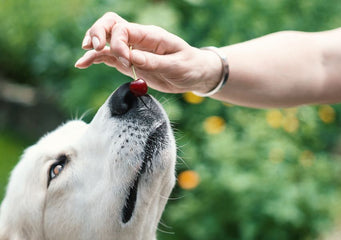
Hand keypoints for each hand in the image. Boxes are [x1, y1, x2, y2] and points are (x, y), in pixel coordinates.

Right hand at [75, 12, 220, 93]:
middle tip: (94, 48)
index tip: (127, 61)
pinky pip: (109, 58)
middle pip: (111, 26)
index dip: (118, 43)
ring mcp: (133, 51)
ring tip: (83, 59)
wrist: (196, 74)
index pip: (124, 29)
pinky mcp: (130, 63)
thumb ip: (154, 62)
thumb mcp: (177, 66)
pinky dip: (95, 59)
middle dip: (98, 33)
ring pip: (106, 41)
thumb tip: (131, 59)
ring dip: (93, 47)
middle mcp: (139, 39)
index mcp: (151, 35)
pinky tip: (83, 64)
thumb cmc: (190, 66)